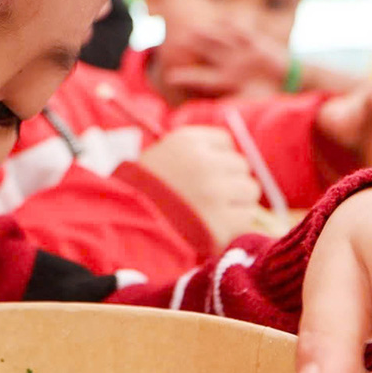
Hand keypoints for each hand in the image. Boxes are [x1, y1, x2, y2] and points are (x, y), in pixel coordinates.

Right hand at [135, 125, 265, 246]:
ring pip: (250, 191)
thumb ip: (191, 154)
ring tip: (210, 216)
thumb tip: (229, 161)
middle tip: (206, 198)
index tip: (203, 173)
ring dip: (236, 203)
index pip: (224, 141)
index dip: (216, 158)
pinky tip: (213, 231)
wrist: (122, 229)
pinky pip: (246, 220)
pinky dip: (234, 227)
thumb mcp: (156, 159)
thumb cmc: (136, 196)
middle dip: (228, 181)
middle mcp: (206, 163)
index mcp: (187, 142)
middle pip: (240, 165)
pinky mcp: (224, 224)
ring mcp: (217, 193)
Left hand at [159, 24, 292, 101]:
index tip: (169, 78)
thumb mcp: (249, 107)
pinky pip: (242, 33)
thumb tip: (215, 119)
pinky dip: (233, 27)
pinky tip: (222, 20)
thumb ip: (231, 111)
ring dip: (208, 35)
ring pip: (220, 41)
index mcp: (225, 82)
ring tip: (194, 29)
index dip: (186, 78)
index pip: (201, 78)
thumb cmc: (269, 99)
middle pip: (207, 53)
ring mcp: (241, 53)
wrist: (292, 84)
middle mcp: (229, 65)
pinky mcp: (256, 44)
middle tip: (177, 42)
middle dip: (193, 47)